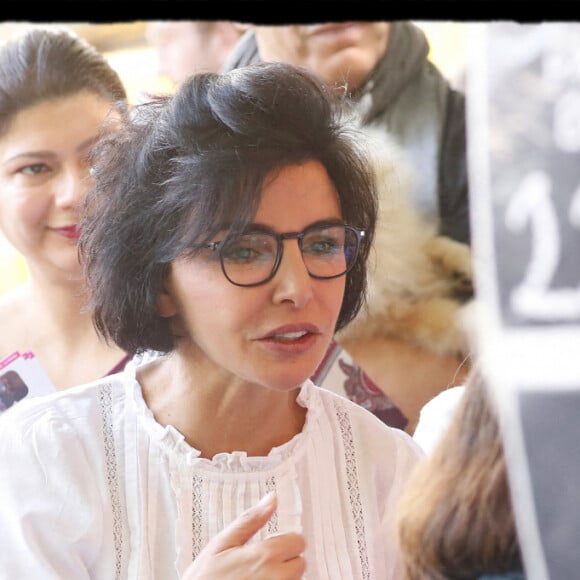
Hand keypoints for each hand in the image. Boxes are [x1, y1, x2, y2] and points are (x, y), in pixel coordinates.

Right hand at [182, 493, 305, 579]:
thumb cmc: (204, 579)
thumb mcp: (222, 543)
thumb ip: (251, 519)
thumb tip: (272, 498)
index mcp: (265, 555)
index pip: (298, 541)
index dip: (284, 540)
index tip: (269, 544)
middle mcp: (276, 577)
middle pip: (300, 562)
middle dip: (286, 559)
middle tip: (262, 562)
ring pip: (294, 579)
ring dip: (282, 576)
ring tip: (257, 576)